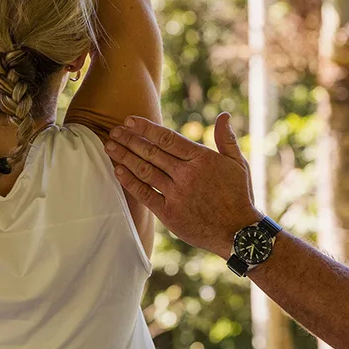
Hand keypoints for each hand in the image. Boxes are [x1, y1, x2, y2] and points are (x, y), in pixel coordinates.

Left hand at [103, 112, 257, 258]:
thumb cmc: (238, 196)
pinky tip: (118, 170)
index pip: (167, 139)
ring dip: (125, 157)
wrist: (238, 233)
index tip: (129, 120)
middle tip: (113, 131)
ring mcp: (176, 194)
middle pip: (152, 152)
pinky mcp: (169, 214)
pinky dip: (130, 182)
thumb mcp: (238, 164)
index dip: (146, 128)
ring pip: (145, 171)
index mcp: (201, 159)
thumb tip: (223, 115)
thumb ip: (226, 139)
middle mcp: (186, 175)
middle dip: (130, 140)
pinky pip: (145, 194)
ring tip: (110, 147)